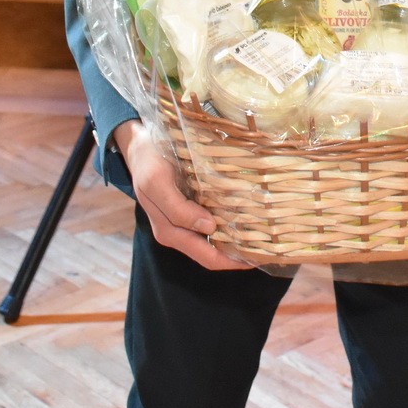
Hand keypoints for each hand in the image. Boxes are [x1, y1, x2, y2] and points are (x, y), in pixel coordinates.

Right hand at [113, 119, 252, 270]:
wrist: (139, 146)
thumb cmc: (149, 163)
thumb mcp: (157, 182)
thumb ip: (178, 209)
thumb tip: (209, 227)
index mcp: (169, 231)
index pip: (208, 256)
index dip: (233, 261)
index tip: (260, 257)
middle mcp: (177, 232)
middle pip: (214, 253)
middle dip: (239, 254)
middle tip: (268, 248)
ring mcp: (183, 222)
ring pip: (214, 241)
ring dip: (236, 241)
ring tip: (263, 235)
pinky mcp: (188, 210)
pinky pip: (211, 225)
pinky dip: (229, 225)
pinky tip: (246, 218)